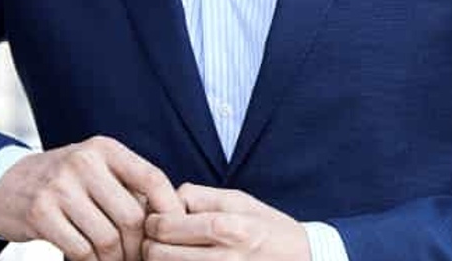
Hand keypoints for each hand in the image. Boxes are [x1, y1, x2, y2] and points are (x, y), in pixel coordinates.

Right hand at [0, 136, 183, 260]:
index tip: (174, 232)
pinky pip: (81, 251)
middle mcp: (83, 161)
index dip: (169, 209)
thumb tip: (170, 220)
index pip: (151, 178)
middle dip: (138, 246)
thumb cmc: (64, 181)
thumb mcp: (95, 169)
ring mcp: (60, 187)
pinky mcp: (41, 213)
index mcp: (104, 148)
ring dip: (115, 260)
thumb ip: (127, 186)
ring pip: (107, 239)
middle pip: (131, 216)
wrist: (6, 184)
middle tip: (138, 258)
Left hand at [143, 184, 309, 260]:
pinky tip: (184, 260)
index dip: (152, 220)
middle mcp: (222, 259)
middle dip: (150, 243)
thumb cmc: (266, 226)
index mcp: (226, 228)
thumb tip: (165, 199)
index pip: (165, 226)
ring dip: (160, 260)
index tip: (157, 217)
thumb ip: (199, 196)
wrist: (301, 260)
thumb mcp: (238, 200)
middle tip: (157, 236)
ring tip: (169, 250)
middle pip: (158, 255)